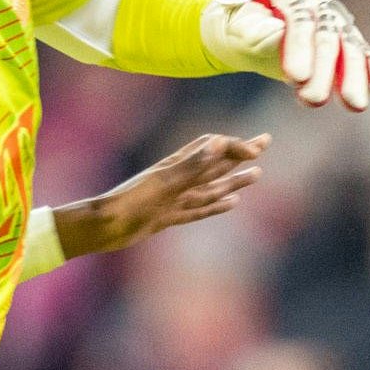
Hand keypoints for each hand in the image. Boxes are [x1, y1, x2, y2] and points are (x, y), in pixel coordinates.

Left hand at [57, 133, 266, 258]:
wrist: (103, 227)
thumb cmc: (129, 202)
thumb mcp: (163, 183)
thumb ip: (192, 165)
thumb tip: (220, 143)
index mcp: (177, 165)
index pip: (214, 148)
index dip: (236, 148)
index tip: (256, 153)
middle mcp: (178, 178)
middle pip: (216, 163)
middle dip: (241, 153)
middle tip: (266, 142)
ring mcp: (174, 198)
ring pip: (211, 187)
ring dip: (234, 179)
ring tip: (257, 174)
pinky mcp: (169, 216)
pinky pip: (199, 208)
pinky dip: (217, 204)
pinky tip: (232, 203)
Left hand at [200, 0, 369, 110]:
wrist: (258, 30)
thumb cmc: (246, 30)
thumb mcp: (241, 28)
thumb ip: (256, 30)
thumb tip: (276, 33)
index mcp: (293, 0)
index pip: (299, 22)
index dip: (299, 49)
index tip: (295, 77)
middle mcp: (321, 10)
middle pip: (327, 39)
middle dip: (324, 72)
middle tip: (314, 100)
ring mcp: (339, 27)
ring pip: (351, 50)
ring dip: (355, 78)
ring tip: (355, 104)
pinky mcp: (350, 46)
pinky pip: (367, 57)